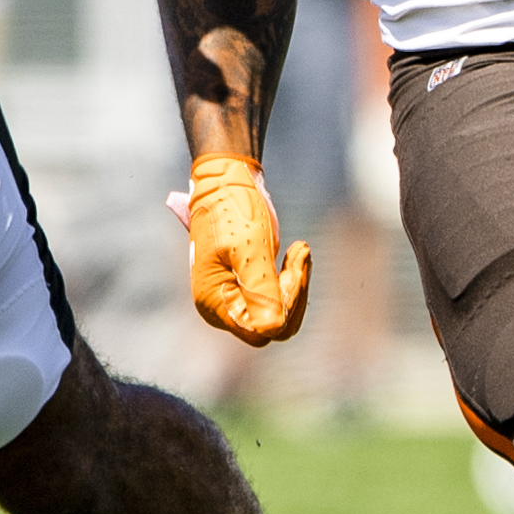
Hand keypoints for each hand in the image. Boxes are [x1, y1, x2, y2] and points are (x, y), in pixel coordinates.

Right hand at [175, 152, 311, 346]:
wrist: (225, 184)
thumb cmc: (232, 212)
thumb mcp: (248, 247)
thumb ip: (260, 289)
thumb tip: (273, 329)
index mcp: (214, 302)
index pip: (260, 329)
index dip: (284, 305)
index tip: (295, 264)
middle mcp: (222, 308)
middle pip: (273, 326)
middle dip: (293, 292)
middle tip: (300, 252)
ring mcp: (234, 299)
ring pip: (280, 315)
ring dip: (296, 284)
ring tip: (300, 250)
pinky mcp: (248, 289)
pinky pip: (279, 300)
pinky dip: (292, 279)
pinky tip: (295, 253)